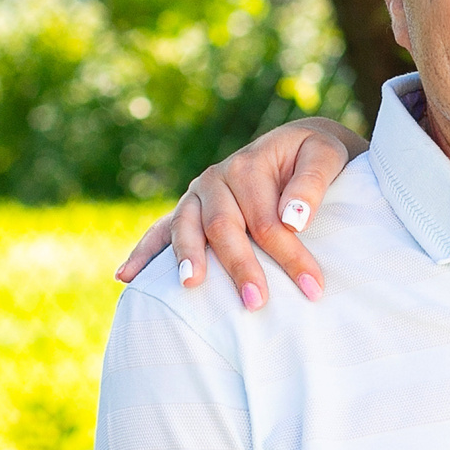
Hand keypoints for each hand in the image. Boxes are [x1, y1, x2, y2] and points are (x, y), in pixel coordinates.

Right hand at [112, 117, 366, 305]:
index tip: (313, 288)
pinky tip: (124, 277)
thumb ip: (312, 184)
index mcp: (248, 165)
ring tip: (191, 285)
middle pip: (224, 227)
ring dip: (187, 257)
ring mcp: (198, 194)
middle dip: (240, 267)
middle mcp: (217, 178)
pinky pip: (162, 230)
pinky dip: (142, 252)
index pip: (267, 220)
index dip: (290, 255)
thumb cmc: (315, 155)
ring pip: (187, 227)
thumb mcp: (325, 156)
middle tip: (257, 303)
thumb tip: (293, 219)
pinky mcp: (190, 209)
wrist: (299, 146)